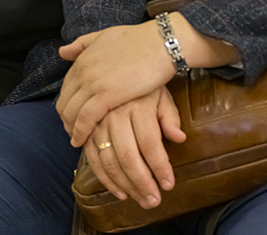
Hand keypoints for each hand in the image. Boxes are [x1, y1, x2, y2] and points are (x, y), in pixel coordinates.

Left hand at [57, 21, 173, 147]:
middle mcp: (83, 71)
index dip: (67, 103)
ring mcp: (93, 82)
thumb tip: (63, 51)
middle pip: (65, 102)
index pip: (66, 88)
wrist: (159, 44)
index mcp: (83, 59)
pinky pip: (85, 119)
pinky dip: (80, 132)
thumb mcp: (105, 36)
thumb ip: (83, 44)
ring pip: (71, 112)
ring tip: (76, 139)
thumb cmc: (138, 40)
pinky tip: (81, 141)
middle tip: (72, 131)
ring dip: (71, 128)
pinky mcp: (106, 95)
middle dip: (66, 119)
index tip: (71, 115)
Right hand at [84, 89, 186, 209]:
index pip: (150, 143)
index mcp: (137, 106)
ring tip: (141, 200)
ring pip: (110, 161)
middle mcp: (115, 115)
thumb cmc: (144, 85)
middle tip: (154, 201)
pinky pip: (93, 159)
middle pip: (129, 156)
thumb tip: (179, 138)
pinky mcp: (87, 130)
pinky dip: (105, 179)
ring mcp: (98, 123)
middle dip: (142, 183)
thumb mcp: (161, 95)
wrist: (118, 64)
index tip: (168, 185)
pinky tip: (120, 192)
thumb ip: (170, 117)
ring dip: (125, 185)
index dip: (160, 167)